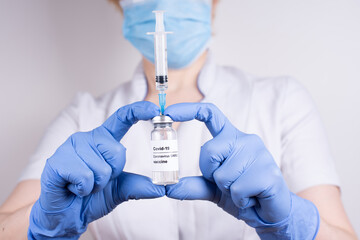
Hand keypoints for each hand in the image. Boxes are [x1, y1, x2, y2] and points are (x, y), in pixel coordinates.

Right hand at [28, 101, 164, 238]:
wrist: (66, 215)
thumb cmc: (91, 198)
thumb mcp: (120, 190)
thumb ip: (139, 186)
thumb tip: (162, 188)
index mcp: (104, 140)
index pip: (123, 118)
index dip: (139, 111)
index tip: (155, 110)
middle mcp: (88, 138)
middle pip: (118, 151)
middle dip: (112, 174)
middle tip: (96, 181)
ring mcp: (71, 146)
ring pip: (101, 167)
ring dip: (96, 185)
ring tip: (82, 185)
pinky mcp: (58, 160)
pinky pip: (84, 176)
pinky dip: (83, 189)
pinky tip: (72, 188)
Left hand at [165, 103, 318, 238]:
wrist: (269, 213)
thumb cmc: (243, 195)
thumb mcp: (213, 189)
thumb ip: (192, 186)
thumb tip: (168, 187)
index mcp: (230, 139)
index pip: (209, 114)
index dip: (188, 110)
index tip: (168, 112)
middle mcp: (245, 140)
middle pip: (208, 150)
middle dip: (209, 172)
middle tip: (228, 183)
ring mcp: (258, 154)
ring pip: (222, 175)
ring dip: (228, 191)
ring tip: (244, 191)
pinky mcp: (268, 172)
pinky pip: (237, 189)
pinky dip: (240, 200)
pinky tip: (253, 198)